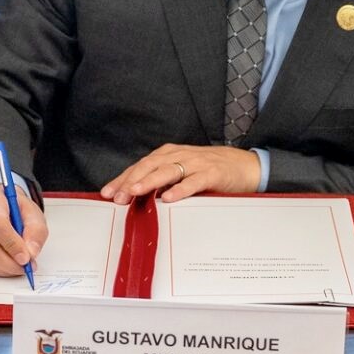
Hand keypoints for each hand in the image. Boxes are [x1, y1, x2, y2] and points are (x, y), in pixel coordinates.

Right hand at [0, 185, 46, 276]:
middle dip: (9, 263)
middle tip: (26, 267)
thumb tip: (31, 253)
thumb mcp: (32, 213)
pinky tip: (7, 264)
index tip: (26, 258)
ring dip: (4, 269)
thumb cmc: (14, 208)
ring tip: (19, 266)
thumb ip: (36, 231)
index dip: (12, 245)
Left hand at [100, 144, 260, 203]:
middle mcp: (180, 155)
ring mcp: (196, 163)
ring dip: (149, 182)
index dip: (123, 178)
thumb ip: (163, 180)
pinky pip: (193, 181)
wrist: (246, 166)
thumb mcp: (183, 172)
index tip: (107, 192)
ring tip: (134, 192)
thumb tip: (135, 196)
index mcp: (170, 154)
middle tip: (116, 196)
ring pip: (167, 171)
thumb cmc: (211, 171)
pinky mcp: (212, 173)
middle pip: (149, 166)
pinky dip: (179, 189)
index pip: (141, 166)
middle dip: (131, 181)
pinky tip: (168, 198)